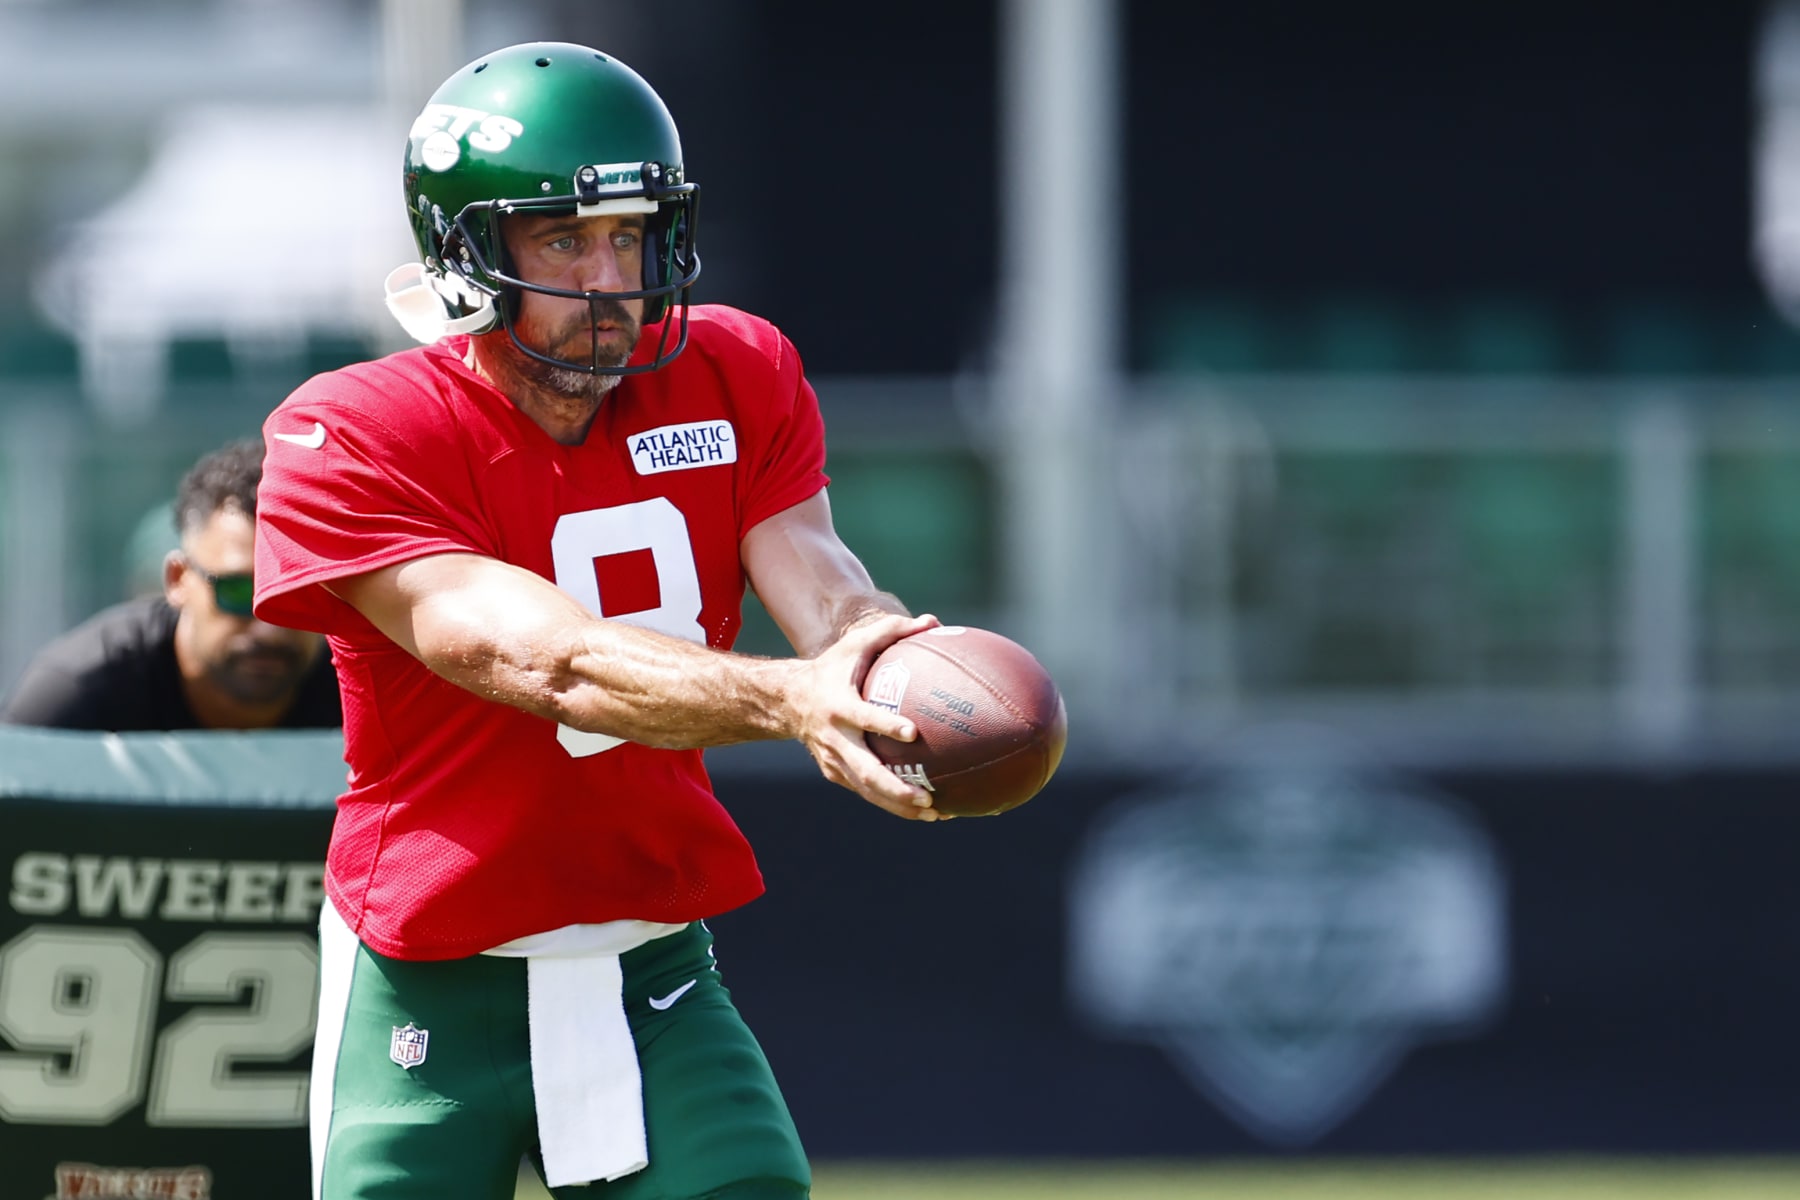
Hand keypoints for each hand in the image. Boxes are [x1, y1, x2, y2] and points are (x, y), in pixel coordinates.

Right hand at [788, 612, 945, 819]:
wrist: (788, 701)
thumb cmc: (833, 668)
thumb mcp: (855, 644)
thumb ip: (892, 630)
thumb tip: (933, 622)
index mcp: (839, 705)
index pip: (863, 717)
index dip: (886, 725)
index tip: (913, 733)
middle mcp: (834, 738)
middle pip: (865, 771)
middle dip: (896, 788)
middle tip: (928, 797)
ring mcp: (833, 760)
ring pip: (868, 790)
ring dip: (900, 805)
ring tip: (937, 813)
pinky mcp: (836, 774)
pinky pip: (867, 792)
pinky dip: (894, 804)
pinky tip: (926, 810)